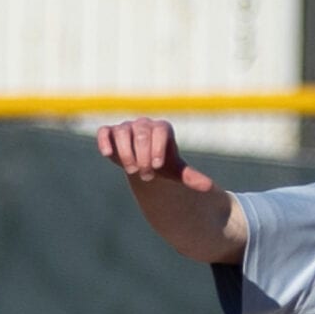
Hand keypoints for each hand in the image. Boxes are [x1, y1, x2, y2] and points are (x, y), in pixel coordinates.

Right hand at [97, 118, 214, 190]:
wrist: (144, 165)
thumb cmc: (162, 165)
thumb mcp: (176, 171)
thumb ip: (190, 177)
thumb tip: (210, 188)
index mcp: (162, 129)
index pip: (160, 130)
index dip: (158, 147)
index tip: (157, 166)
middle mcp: (144, 125)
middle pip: (141, 132)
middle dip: (142, 155)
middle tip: (145, 173)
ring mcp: (126, 128)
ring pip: (122, 131)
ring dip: (126, 152)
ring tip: (131, 170)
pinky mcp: (110, 134)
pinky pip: (104, 132)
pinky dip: (104, 141)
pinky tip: (107, 154)